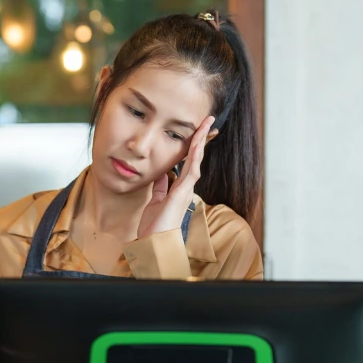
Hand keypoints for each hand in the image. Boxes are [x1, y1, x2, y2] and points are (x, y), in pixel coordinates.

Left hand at [138, 116, 215, 238]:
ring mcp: (186, 189)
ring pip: (196, 160)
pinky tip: (197, 143)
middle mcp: (186, 187)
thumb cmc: (155, 225)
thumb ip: (160, 186)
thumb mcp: (155, 200)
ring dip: (200, 141)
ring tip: (206, 124)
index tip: (196, 130)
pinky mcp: (182, 193)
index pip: (187, 161)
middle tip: (208, 120)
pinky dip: (195, 156)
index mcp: (179, 188)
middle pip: (195, 157)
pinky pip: (191, 170)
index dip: (192, 145)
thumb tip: (161, 172)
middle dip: (201, 138)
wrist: (154, 241)